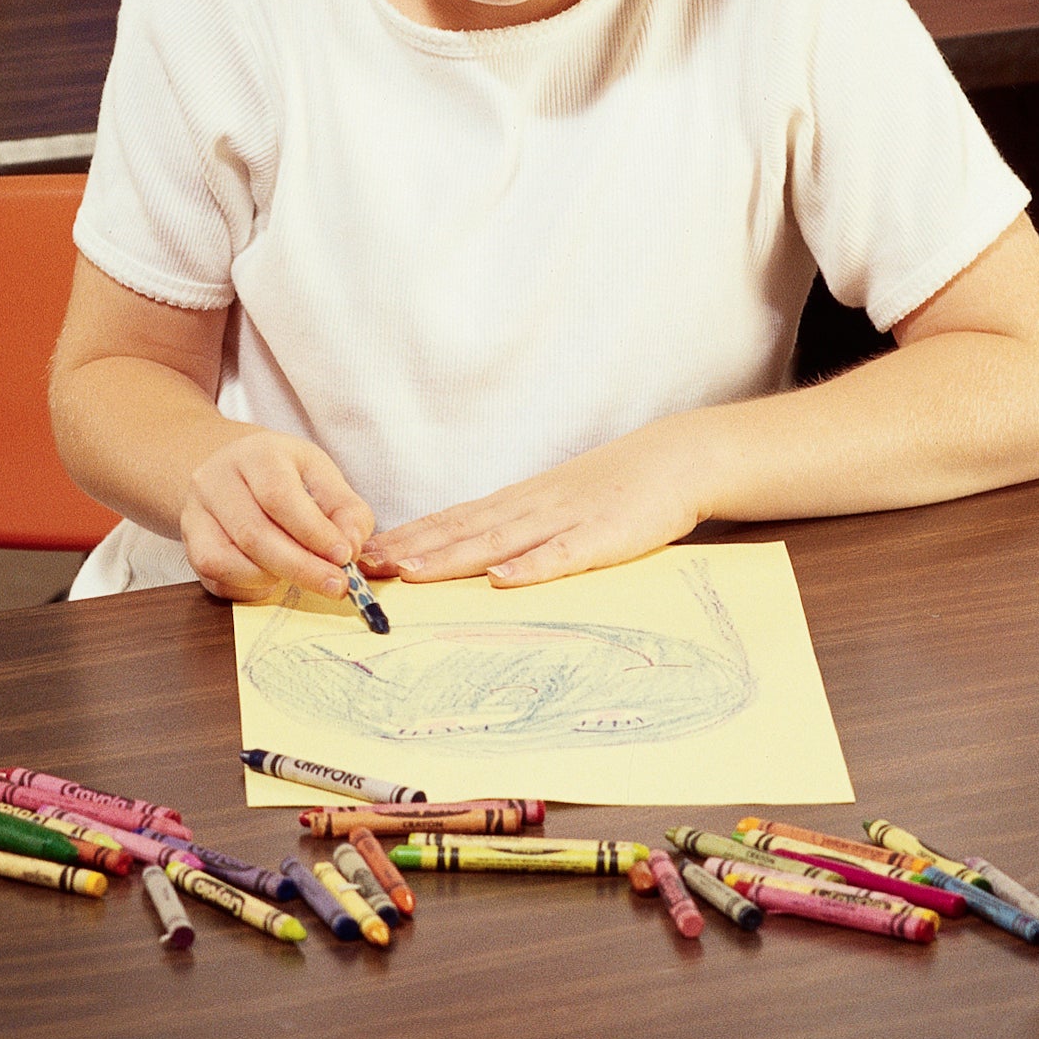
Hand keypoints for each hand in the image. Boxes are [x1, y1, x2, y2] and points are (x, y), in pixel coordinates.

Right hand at [178, 428, 376, 602]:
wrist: (229, 467)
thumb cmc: (281, 473)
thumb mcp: (319, 473)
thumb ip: (345, 509)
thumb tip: (352, 547)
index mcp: (255, 454)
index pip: (278, 495)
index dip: (312, 531)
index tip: (344, 556)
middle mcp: (216, 480)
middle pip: (253, 533)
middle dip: (301, 567)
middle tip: (336, 586)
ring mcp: (195, 513)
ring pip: (227, 560)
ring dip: (273, 579)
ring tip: (304, 577)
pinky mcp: (190, 544)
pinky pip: (214, 578)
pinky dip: (248, 588)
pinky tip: (272, 580)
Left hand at [367, 427, 706, 590]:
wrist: (674, 460)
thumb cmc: (612, 488)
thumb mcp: (557, 505)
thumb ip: (518, 528)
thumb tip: (476, 558)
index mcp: (519, 502)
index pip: (453, 519)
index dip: (409, 536)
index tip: (365, 552)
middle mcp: (531, 507)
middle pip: (462, 529)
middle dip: (412, 549)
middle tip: (364, 566)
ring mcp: (565, 519)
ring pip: (499, 540)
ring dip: (452, 557)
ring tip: (411, 573)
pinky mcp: (603, 535)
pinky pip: (564, 553)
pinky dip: (532, 566)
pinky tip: (504, 578)